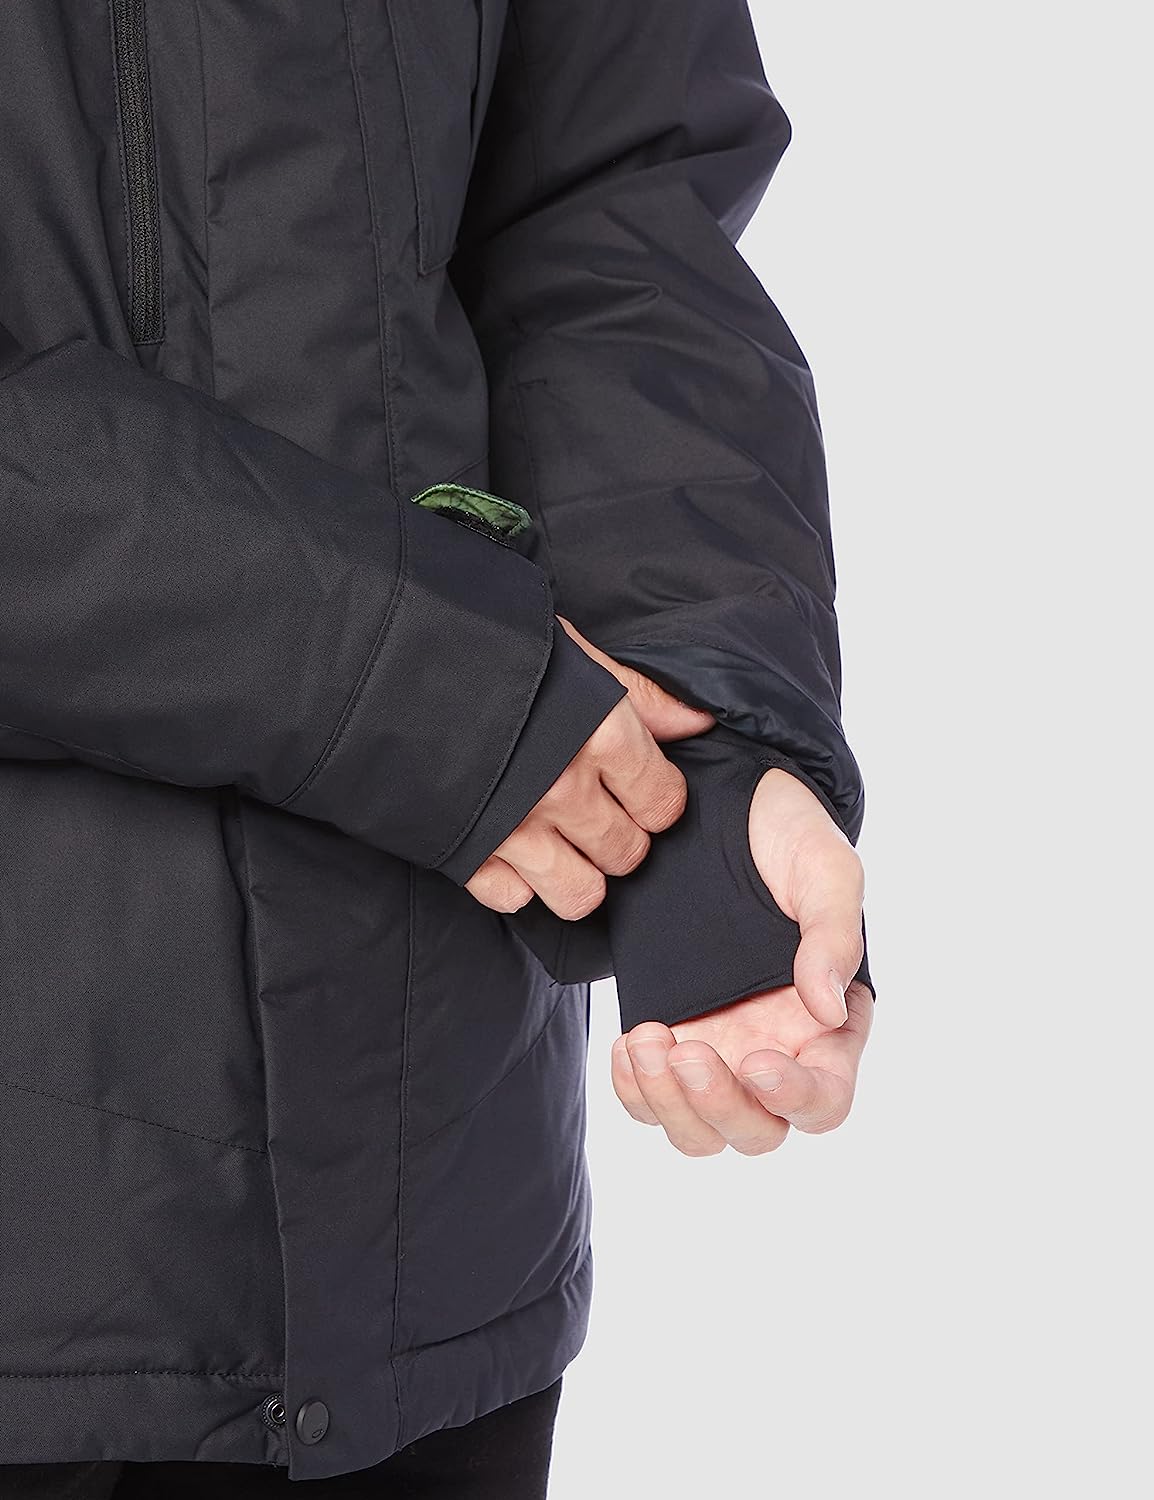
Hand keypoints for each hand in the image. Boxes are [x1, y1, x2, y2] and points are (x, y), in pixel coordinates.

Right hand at [465, 616, 716, 919]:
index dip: (656, 799)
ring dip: (578, 875)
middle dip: (620, 838)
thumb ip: (639, 694)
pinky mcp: (466, 853)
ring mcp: (515, 829)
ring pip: (582, 894)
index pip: (664, 804)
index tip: (637, 788)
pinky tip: (508, 849)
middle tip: (597, 814)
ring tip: (561, 845)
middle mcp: (565, 788)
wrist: (380, 660)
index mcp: (601, 734)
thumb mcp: (571, 651)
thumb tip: (698, 722)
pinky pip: (513, 900)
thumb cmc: (483, 645)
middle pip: (629, 853)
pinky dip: (515, 882)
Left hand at [611, 763, 871, 1154]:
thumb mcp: (826, 869)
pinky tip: (629, 1043)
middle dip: (718, 1107)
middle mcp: (776, 1052)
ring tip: (647, 1038)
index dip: (795, 1099)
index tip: (757, 1061)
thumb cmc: (785, 837)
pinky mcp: (669, 1035)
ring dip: (668, 1104)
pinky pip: (648, 1100)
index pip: (825, 1101)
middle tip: (686, 1050)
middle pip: (757, 1132)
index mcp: (830, 1027)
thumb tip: (828, 1009)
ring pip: (698, 1131)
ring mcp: (718, 1049)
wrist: (717, 808)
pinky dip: (634, 1090)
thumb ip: (834, 934)